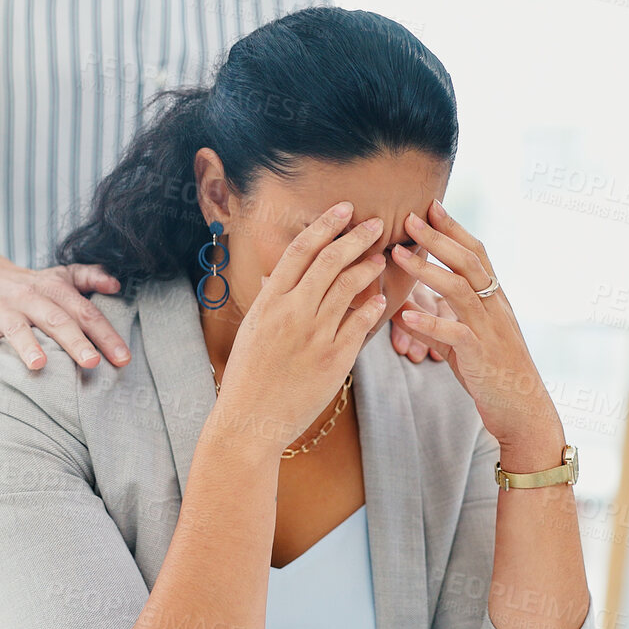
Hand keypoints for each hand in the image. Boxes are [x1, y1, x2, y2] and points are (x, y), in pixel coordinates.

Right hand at [0, 262, 130, 380]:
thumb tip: (116, 284)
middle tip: (92, 362)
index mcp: (53, 287)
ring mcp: (2, 311)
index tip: (123, 357)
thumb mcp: (59, 275)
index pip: (84, 311)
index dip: (105, 333)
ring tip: (39, 365)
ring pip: (17, 329)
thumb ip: (89, 276)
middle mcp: (29, 297)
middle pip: (55, 319)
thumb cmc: (30, 285)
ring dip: (27, 346)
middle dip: (74, 340)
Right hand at [214, 201, 387, 453]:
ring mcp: (315, 335)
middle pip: (330, 261)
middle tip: (375, 225)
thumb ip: (269, 300)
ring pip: (349, 287)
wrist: (250, 420)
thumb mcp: (251, 330)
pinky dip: (372, 307)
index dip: (325, 224)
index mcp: (269, 301)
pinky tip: (380, 299)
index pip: (300, 250)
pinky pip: (360, 324)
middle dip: (356, 237)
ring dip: (368, 267)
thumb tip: (275, 274)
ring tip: (381, 259)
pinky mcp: (334, 359)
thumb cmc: (247, 376)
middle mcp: (292, 312)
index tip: (343, 209)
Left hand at [389, 200, 564, 465]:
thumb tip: (406, 308)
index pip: (476, 253)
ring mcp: (490, 330)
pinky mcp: (482, 356)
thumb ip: (440, 322)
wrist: (523, 410)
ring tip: (398, 257)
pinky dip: (429, 323)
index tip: (431, 205)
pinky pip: (454, 334)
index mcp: (494, 299)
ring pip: (460, 290)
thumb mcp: (465, 341)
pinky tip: (404, 316)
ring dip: (426, 270)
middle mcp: (495, 308)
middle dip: (438, 237)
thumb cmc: (492, 374)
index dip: (455, 228)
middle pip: (468, 262)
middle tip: (409, 218)